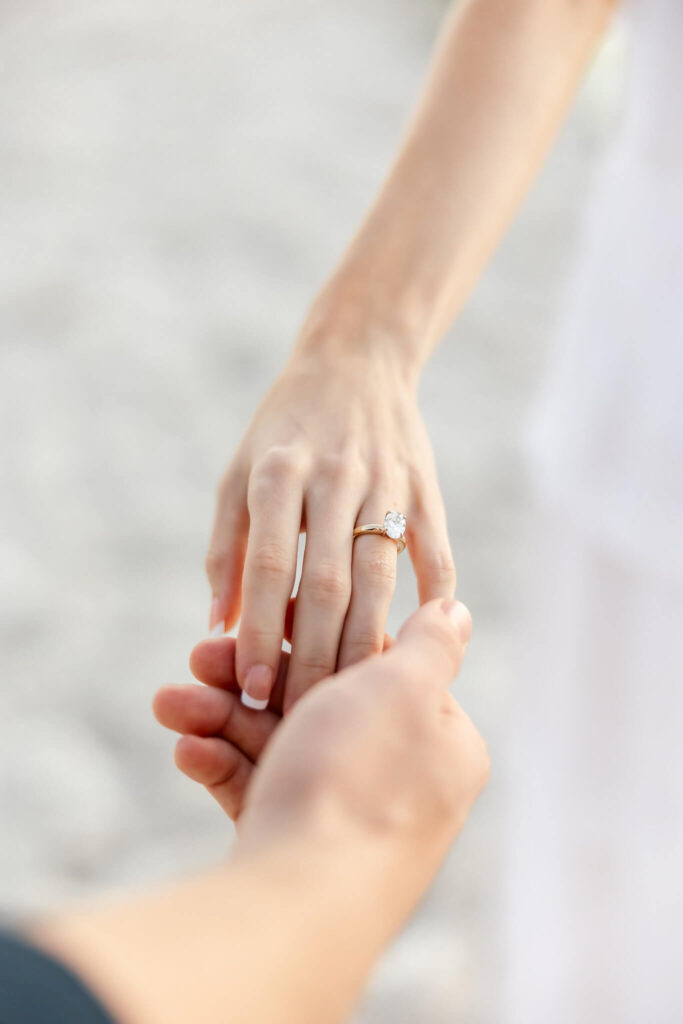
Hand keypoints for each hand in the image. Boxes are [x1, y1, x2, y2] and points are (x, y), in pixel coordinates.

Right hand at [154, 598, 488, 917]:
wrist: (304, 901)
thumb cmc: (360, 780)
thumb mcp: (404, 688)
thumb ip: (430, 644)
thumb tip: (456, 608)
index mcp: (436, 739)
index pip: (373, 667)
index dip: (315, 634)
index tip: (266, 617)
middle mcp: (396, 778)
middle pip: (316, 705)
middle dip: (250, 680)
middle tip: (198, 658)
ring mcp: (344, 817)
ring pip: (278, 747)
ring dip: (219, 719)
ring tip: (168, 703)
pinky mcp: (298, 846)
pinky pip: (260, 791)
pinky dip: (222, 766)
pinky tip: (185, 749)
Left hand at [205, 334, 455, 712]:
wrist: (357, 363)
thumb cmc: (285, 429)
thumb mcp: (239, 473)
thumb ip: (226, 548)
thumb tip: (218, 626)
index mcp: (278, 471)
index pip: (270, 569)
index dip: (259, 635)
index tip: (250, 691)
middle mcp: (334, 477)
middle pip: (327, 585)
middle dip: (312, 658)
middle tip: (301, 717)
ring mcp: (387, 483)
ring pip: (380, 580)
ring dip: (364, 646)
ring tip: (350, 701)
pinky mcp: (426, 489)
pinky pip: (434, 555)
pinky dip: (429, 605)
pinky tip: (417, 650)